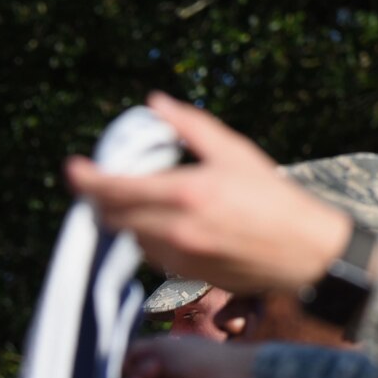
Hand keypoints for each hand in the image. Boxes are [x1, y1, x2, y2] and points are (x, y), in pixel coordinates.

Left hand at [66, 94, 350, 293]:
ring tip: (139, 199)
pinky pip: (149, 253)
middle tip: (98, 182)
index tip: (72, 169)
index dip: (87, 179)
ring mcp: (178, 256)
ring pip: (129, 236)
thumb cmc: (274, 197)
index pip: (116, 189)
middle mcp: (176, 228)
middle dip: (100, 199)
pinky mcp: (185, 274)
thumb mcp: (235, 152)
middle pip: (112, 216)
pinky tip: (164, 222)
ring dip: (125, 218)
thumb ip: (190, 126)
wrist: (305, 252)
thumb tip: (155, 103)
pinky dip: (146, 235)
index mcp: (186, 191)